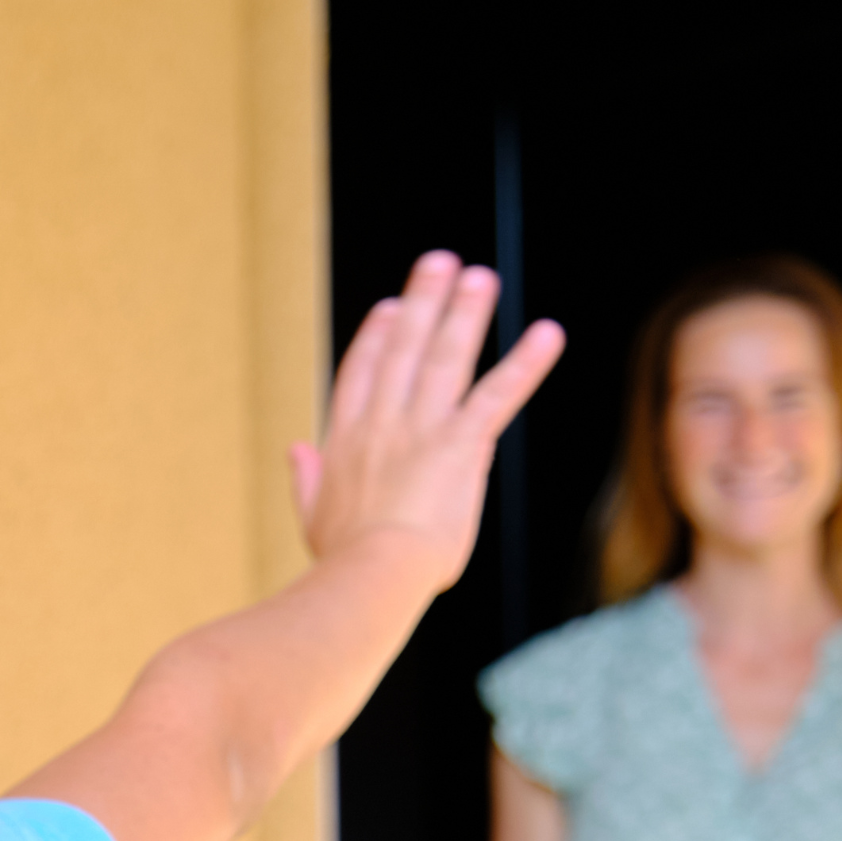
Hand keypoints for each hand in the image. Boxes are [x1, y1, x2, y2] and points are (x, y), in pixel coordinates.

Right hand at [286, 252, 563, 591]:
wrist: (370, 576)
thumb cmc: (343, 563)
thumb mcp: (313, 518)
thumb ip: (306, 480)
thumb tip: (294, 450)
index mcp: (345, 443)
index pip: (361, 375)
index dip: (376, 338)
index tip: (387, 309)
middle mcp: (382, 423)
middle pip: (403, 349)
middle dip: (423, 302)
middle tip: (439, 264)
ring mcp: (421, 429)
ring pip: (446, 358)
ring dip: (466, 314)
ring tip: (480, 278)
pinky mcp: (460, 444)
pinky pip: (499, 394)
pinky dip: (526, 362)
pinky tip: (548, 334)